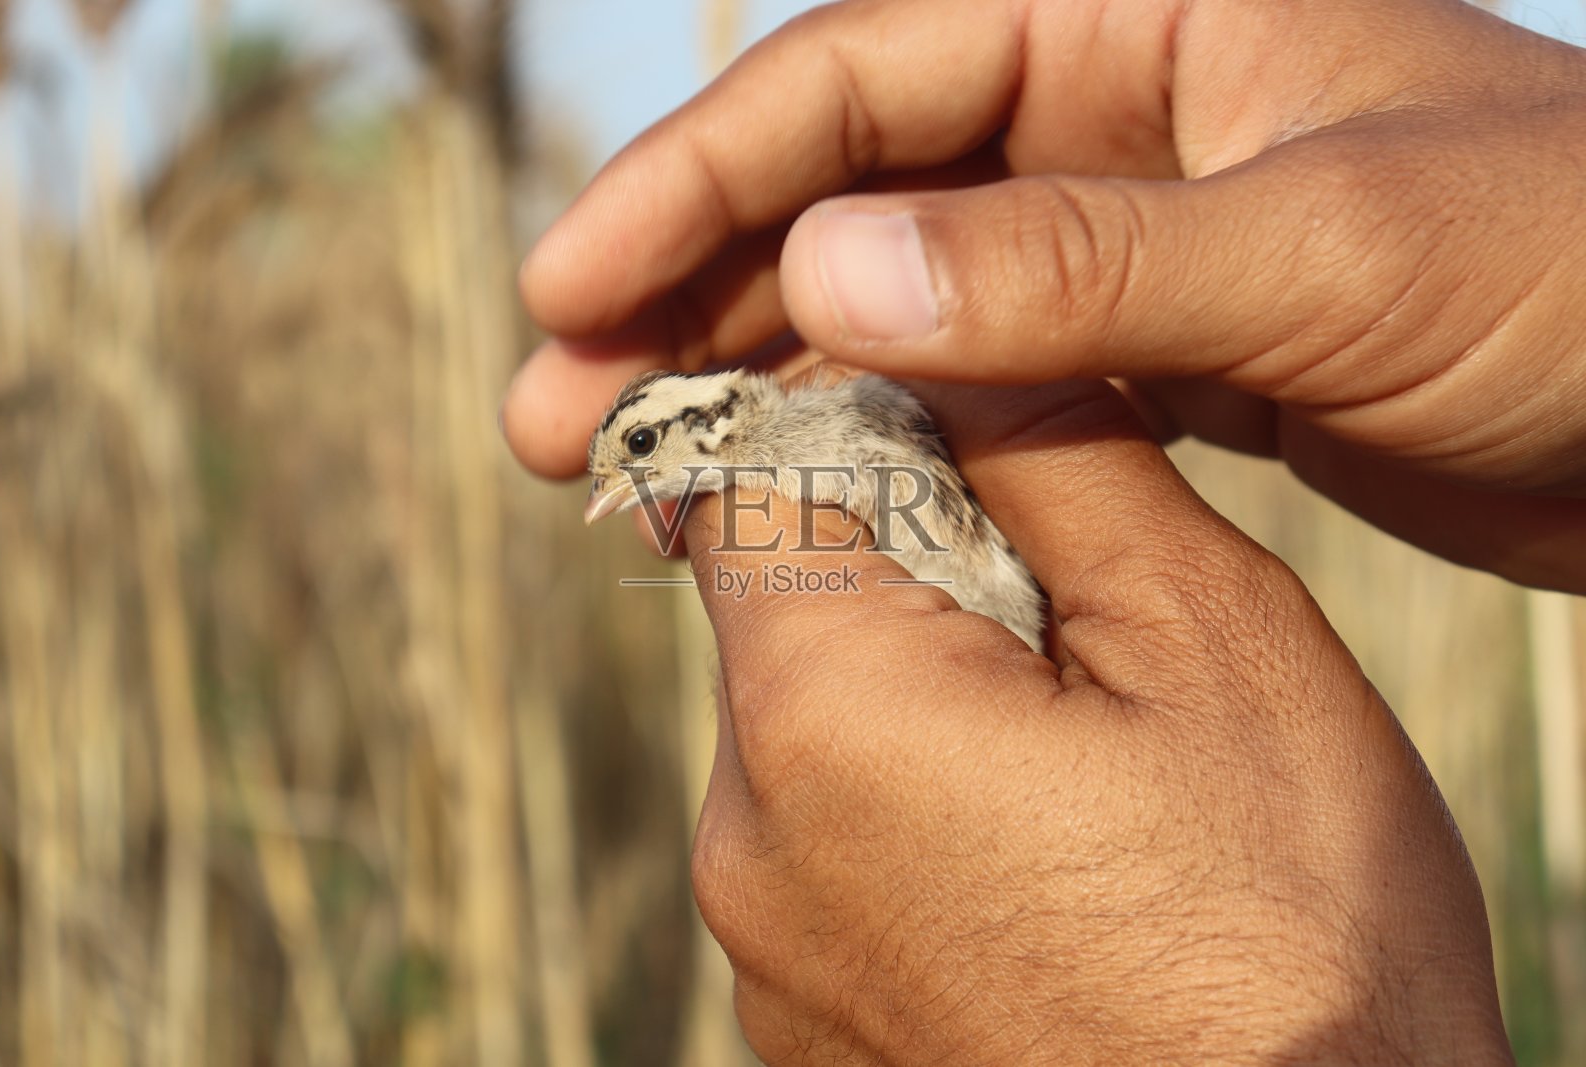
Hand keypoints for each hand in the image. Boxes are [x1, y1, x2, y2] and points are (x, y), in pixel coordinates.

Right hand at [503, 0, 1585, 590]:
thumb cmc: (1578, 274)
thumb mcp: (1329, 249)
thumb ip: (1081, 263)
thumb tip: (823, 274)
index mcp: (1134, 5)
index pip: (860, 73)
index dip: (699, 179)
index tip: (573, 288)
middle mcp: (1101, 100)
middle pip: (835, 181)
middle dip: (684, 290)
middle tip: (556, 410)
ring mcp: (1111, 228)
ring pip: (882, 287)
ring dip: (752, 372)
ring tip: (628, 467)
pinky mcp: (1139, 344)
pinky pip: (966, 373)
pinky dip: (873, 430)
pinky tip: (797, 489)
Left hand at [685, 381, 1510, 1063]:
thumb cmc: (1296, 943)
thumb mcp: (1213, 643)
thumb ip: (1058, 460)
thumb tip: (955, 343)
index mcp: (823, 711)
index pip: (747, 469)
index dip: (855, 415)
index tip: (976, 434)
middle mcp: (746, 837)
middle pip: (780, 601)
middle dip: (902, 563)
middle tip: (1072, 620)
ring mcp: (765, 947)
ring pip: (810, 726)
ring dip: (915, 692)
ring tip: (1077, 763)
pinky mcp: (804, 1018)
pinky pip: (825, 847)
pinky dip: (907, 807)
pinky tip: (1041, 862)